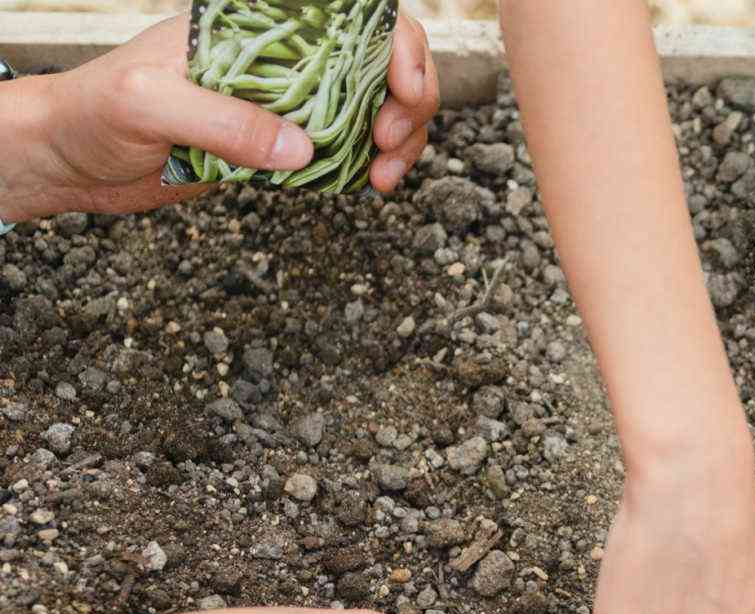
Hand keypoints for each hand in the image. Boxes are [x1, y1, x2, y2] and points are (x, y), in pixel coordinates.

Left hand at [0, 14, 435, 220]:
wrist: (72, 160)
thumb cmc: (96, 112)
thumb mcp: (150, 106)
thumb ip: (224, 122)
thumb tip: (302, 149)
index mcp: (257, 23)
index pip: (353, 15)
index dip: (398, 46)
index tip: (404, 91)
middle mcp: (283, 55)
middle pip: (383, 60)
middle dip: (410, 101)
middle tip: (389, 146)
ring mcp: (289, 100)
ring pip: (377, 106)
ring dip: (400, 140)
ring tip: (383, 178)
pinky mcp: (283, 144)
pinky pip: (349, 148)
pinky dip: (373, 165)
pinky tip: (368, 184)